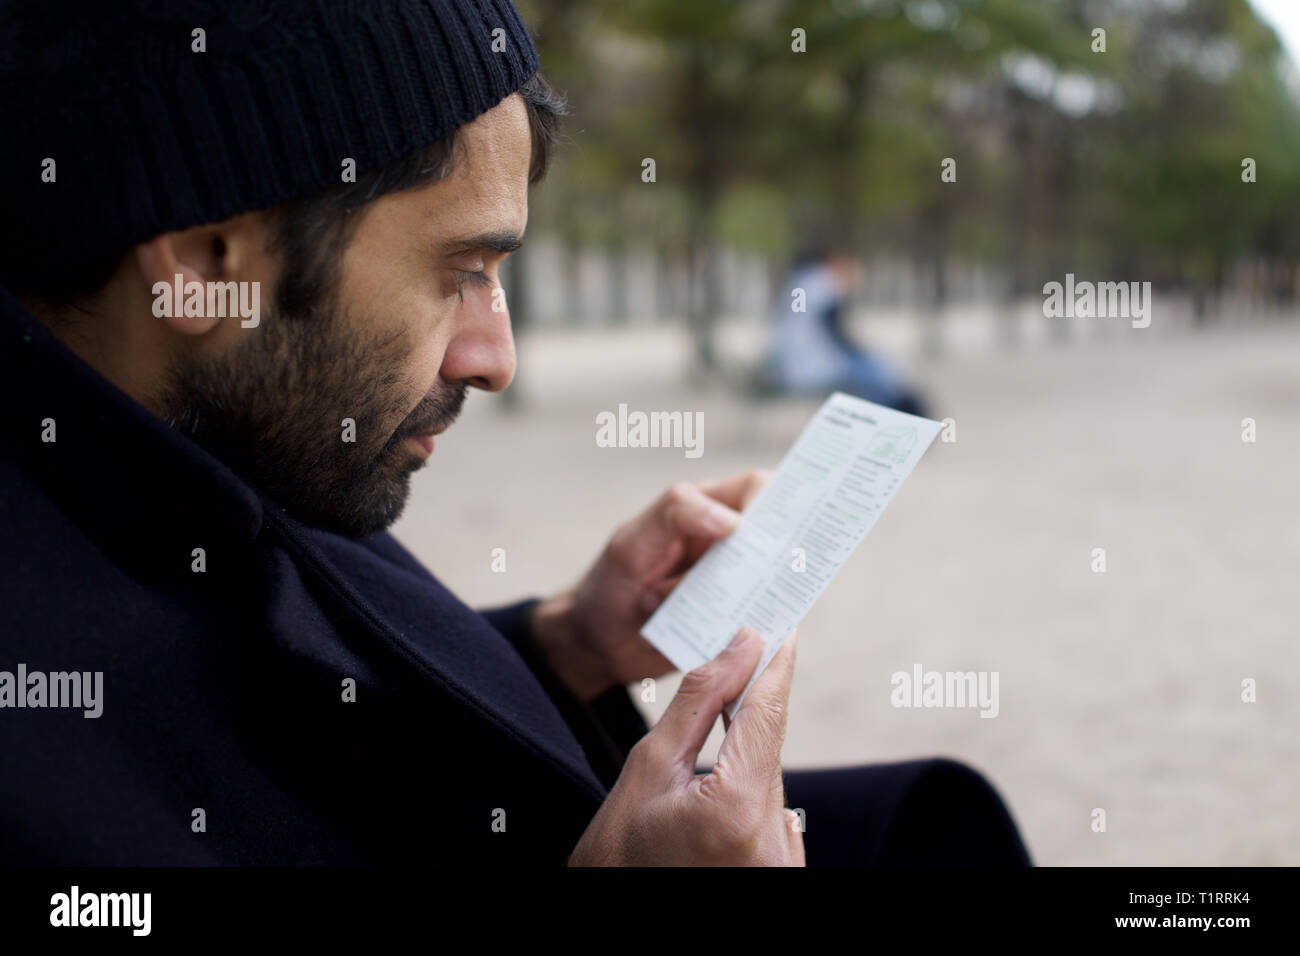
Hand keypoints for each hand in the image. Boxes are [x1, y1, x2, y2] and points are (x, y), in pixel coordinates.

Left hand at [531, 469, 771, 701]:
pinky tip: (747, 634)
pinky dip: (762, 626)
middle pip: (779, 534)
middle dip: (785, 551)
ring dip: (772, 593)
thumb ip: (673, 515)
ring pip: (778, 579)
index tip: (773, 532)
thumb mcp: (632, 543)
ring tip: (753, 608)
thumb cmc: (611, 582)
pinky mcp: (738, 622)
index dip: (773, 502)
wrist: (598, 645)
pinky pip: (765, 619)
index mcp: (708, 509)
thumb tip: (731, 520)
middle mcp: (730, 544)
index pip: (757, 488)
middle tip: (782, 573)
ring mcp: (737, 584)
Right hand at [568, 626, 802, 865]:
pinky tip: (711, 807)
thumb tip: (740, 647)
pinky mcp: (781, 877)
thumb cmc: (617, 850)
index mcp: (734, 807)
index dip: (776, 665)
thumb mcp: (649, 764)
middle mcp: (769, 840)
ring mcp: (780, 866)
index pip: (767, 715)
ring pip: (771, 782)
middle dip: (749, 714)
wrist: (610, 911)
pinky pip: (774, 817)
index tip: (785, 627)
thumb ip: (701, 700)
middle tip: (736, 670)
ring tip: (697, 777)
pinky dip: (749, 799)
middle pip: (770, 748)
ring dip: (745, 762)